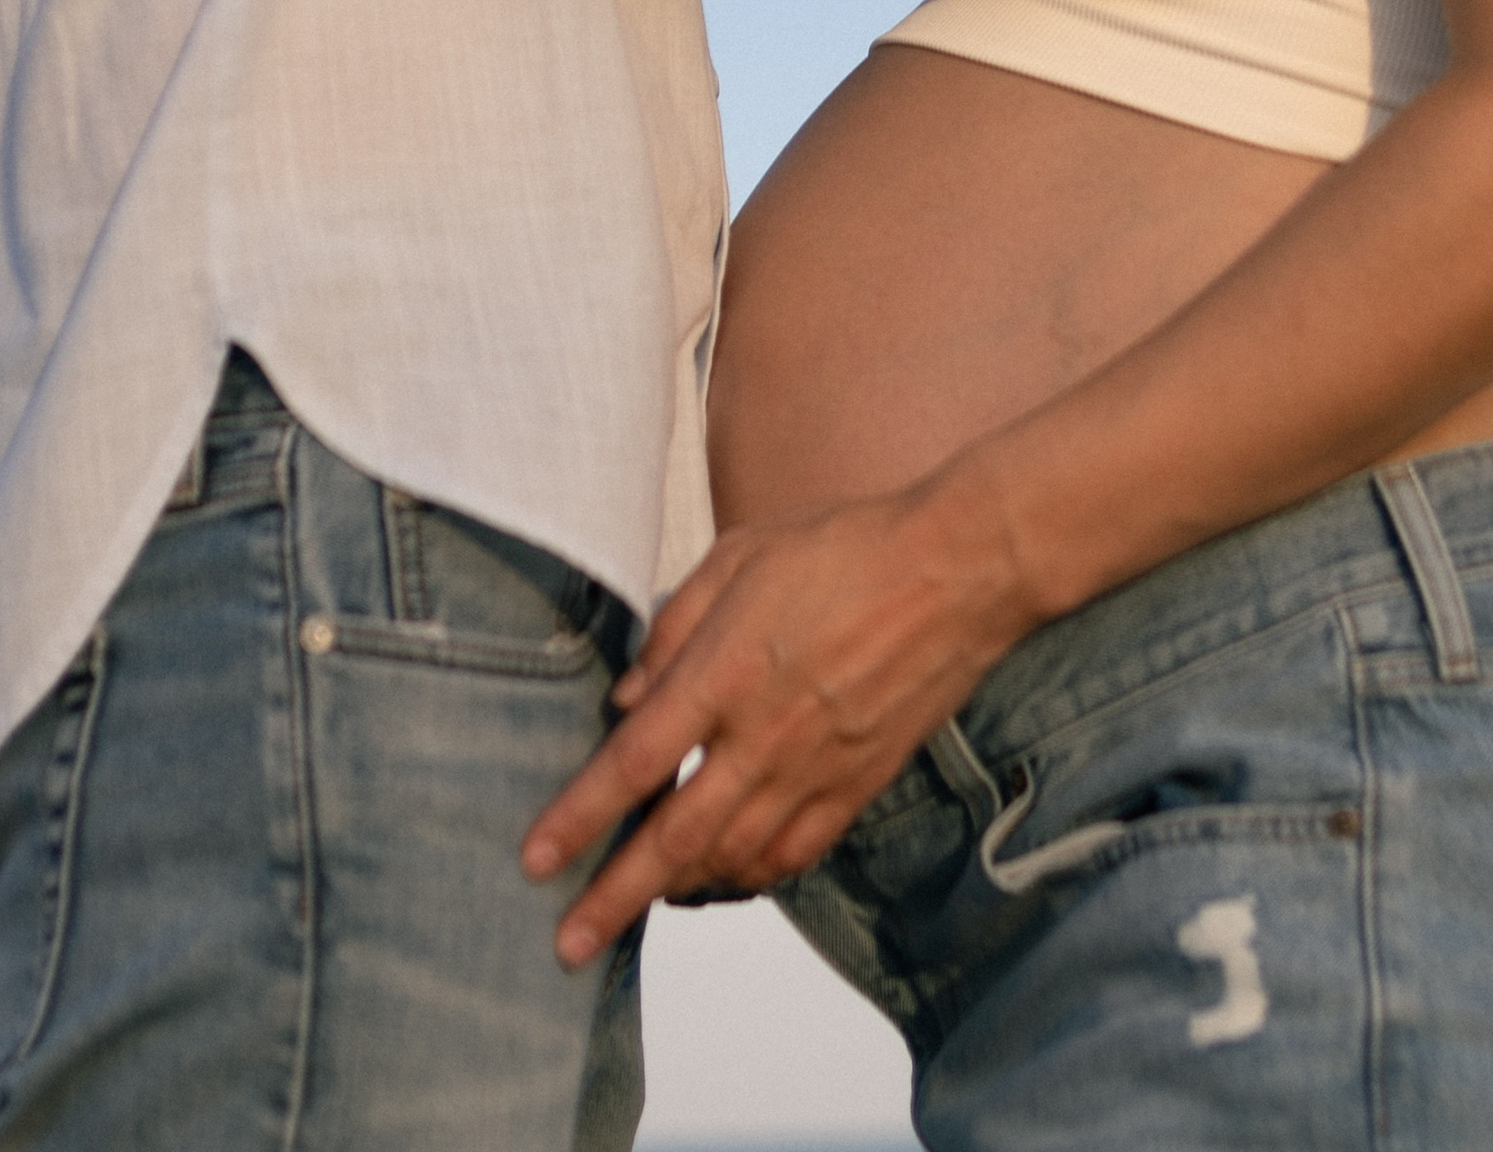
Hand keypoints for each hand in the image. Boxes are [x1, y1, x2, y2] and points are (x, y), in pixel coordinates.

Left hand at [519, 481, 1028, 968]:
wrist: (956, 572)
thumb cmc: (845, 547)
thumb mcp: (741, 556)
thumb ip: (674, 625)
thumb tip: (627, 697)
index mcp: (726, 673)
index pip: (634, 764)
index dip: (579, 818)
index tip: (535, 861)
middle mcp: (764, 736)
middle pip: (674, 839)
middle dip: (613, 897)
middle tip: (566, 944)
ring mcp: (815, 768)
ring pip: (732, 857)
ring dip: (676, 892)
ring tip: (638, 907)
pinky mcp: (859, 783)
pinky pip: (795, 853)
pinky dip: (751, 879)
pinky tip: (726, 882)